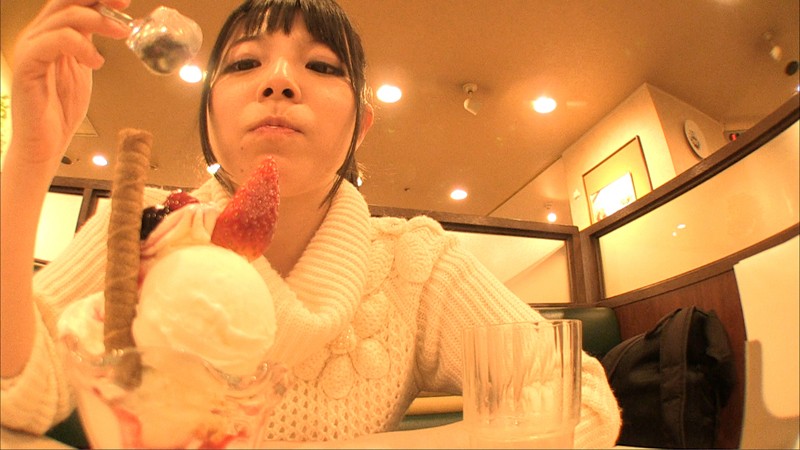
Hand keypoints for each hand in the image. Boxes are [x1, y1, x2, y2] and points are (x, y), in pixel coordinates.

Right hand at [9, 0, 130, 170]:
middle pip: (64, 1)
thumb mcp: (82, 68)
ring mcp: (30, 48)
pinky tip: (96, 62)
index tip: (124, 2)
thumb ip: (88, 43)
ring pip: (63, 17)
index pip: (69, 2)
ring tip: (121, 34)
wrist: (45, 142)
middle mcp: (37, 36)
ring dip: (97, 21)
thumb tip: (110, 24)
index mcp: (50, 34)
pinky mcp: (28, 64)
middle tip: (125, 7)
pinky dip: (81, 46)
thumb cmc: (61, 109)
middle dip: (98, 0)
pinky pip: (53, 41)